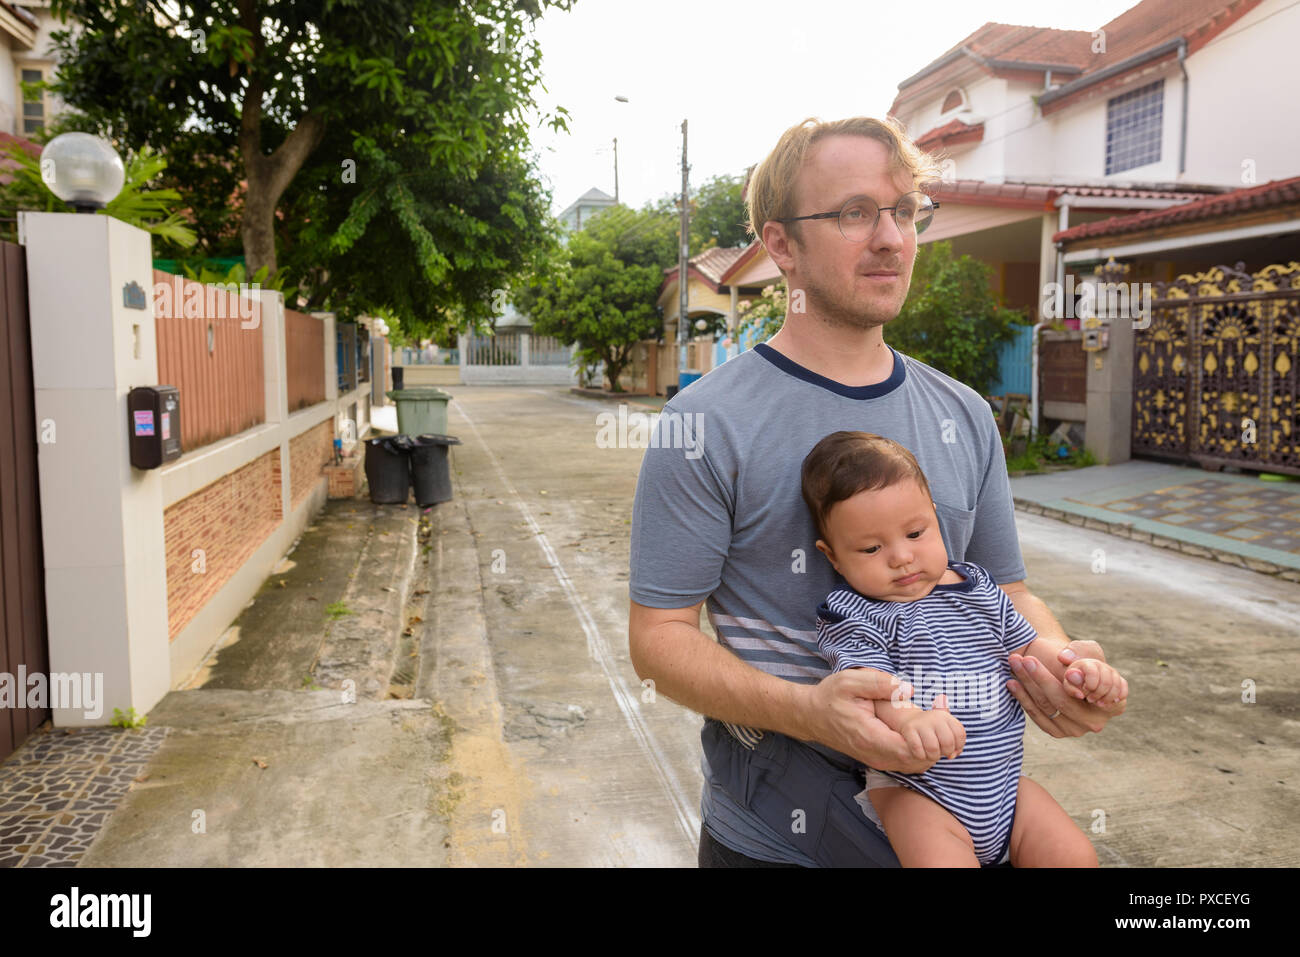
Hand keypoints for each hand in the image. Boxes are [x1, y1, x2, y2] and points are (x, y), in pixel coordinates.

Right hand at [797, 669, 936, 773]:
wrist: (811, 715)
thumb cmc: (830, 697)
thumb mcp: (850, 681)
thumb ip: (880, 683)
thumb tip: (909, 689)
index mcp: (870, 737)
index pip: (910, 750)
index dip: (928, 737)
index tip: (934, 714)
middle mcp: (875, 755)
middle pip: (918, 760)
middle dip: (936, 741)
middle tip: (940, 713)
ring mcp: (877, 760)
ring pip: (916, 764)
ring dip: (931, 746)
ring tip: (934, 718)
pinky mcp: (879, 759)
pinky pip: (908, 761)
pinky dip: (922, 749)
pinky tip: (922, 727)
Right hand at [894, 693, 964, 760]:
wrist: (910, 719)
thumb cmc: (932, 730)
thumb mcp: (945, 732)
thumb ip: (954, 745)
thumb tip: (951, 756)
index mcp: (946, 717)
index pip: (960, 734)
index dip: (959, 746)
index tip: (952, 749)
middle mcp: (935, 718)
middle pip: (947, 742)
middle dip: (946, 752)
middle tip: (941, 753)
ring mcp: (922, 723)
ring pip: (932, 748)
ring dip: (933, 757)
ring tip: (931, 755)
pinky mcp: (909, 729)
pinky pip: (918, 749)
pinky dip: (921, 756)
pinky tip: (921, 754)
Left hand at [1008, 641, 1126, 736]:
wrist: (1068, 674)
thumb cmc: (1082, 659)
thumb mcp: (1088, 651)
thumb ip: (1082, 653)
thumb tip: (1064, 659)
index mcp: (1114, 703)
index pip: (1091, 691)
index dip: (1072, 678)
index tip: (1055, 658)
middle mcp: (1096, 721)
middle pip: (1064, 700)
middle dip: (1041, 677)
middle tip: (1025, 659)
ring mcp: (1076, 730)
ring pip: (1048, 707)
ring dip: (1027, 685)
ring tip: (1014, 664)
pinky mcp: (1057, 732)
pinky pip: (1038, 716)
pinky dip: (1023, 699)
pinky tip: (1012, 682)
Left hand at [1063, 655, 1127, 706]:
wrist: (1083, 687)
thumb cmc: (1074, 686)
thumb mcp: (1068, 686)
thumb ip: (1071, 683)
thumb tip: (1075, 680)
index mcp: (1086, 664)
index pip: (1093, 672)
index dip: (1090, 685)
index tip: (1085, 692)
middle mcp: (1100, 665)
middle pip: (1106, 681)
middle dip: (1098, 694)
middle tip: (1090, 700)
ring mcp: (1111, 672)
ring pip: (1116, 686)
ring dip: (1108, 698)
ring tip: (1098, 703)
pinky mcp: (1119, 680)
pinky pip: (1124, 687)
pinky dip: (1119, 697)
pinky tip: (1110, 702)